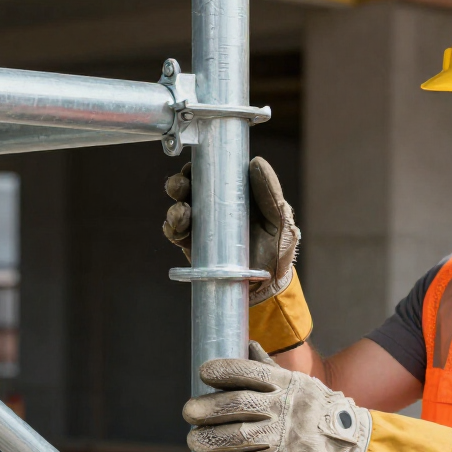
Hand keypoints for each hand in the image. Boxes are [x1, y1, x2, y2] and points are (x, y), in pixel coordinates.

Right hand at [162, 157, 300, 306]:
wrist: (265, 289)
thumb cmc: (277, 252)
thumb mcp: (280, 220)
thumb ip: (271, 194)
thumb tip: (256, 162)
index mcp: (234, 195)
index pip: (212, 174)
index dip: (200, 166)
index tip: (196, 164)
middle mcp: (215, 208)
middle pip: (190, 187)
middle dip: (180, 182)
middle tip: (182, 185)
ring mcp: (202, 227)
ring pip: (179, 208)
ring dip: (175, 205)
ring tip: (182, 211)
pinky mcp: (192, 245)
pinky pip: (175, 232)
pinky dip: (171, 227)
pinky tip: (177, 227)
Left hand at [183, 342, 368, 451]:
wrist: (348, 442)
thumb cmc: (315, 408)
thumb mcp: (298, 382)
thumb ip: (269, 368)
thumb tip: (247, 345)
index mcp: (286, 382)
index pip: (251, 371)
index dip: (225, 371)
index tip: (204, 373)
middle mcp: (285, 406)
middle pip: (239, 404)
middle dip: (209, 408)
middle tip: (189, 413)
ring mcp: (285, 435)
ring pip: (240, 436)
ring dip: (212, 439)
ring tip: (194, 441)